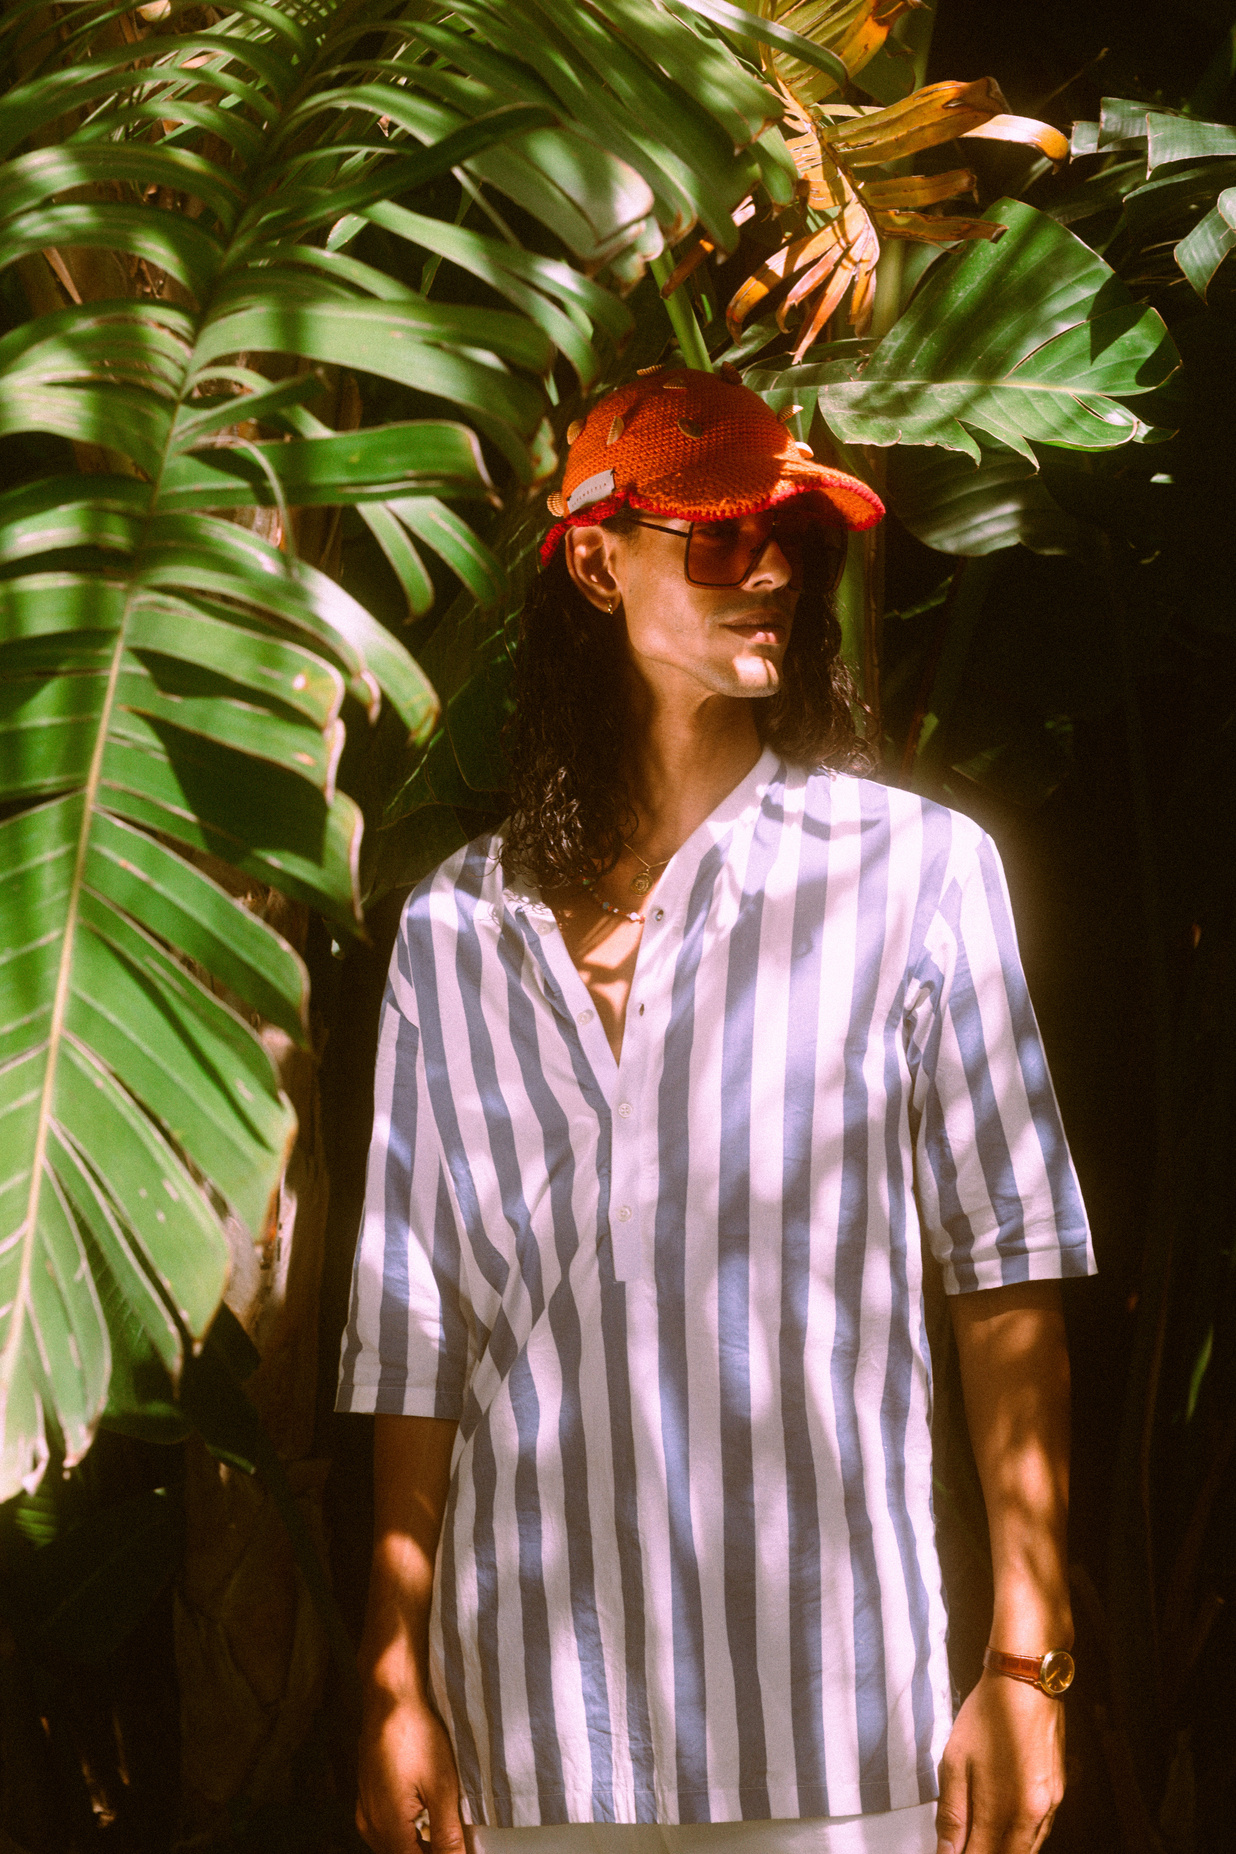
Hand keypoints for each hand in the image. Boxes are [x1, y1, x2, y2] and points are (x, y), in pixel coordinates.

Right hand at [357, 1690, 464, 1853]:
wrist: (390, 1698)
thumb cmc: (416, 1736)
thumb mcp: (442, 1787)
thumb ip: (447, 1834)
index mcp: (388, 1827)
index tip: (455, 1849)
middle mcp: (370, 1824)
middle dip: (428, 1852)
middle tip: (454, 1841)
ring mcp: (365, 1810)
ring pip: (391, 1845)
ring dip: (416, 1844)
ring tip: (443, 1831)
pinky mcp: (365, 1796)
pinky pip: (383, 1829)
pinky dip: (405, 1832)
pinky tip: (423, 1819)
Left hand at [935, 1671, 1064, 1853]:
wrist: (1025, 1682)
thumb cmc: (988, 1716)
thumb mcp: (956, 1762)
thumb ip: (953, 1814)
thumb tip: (947, 1851)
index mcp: (1005, 1811)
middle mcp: (1034, 1815)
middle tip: (964, 1846)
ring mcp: (1051, 1805)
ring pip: (1027, 1849)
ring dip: (1003, 1850)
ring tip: (979, 1837)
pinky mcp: (1058, 1792)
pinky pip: (1040, 1831)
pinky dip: (1021, 1838)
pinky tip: (1004, 1827)